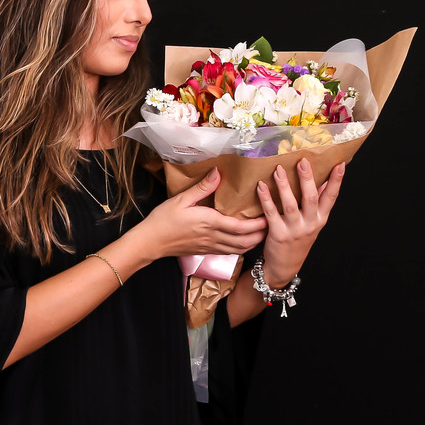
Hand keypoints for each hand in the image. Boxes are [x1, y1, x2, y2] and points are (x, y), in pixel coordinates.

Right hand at [137, 167, 268, 258]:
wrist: (151, 242)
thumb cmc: (164, 220)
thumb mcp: (181, 199)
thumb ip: (202, 187)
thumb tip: (218, 172)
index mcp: (209, 223)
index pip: (240, 227)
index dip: (258, 224)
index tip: (269, 215)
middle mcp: (213, 237)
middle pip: (245, 242)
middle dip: (261, 235)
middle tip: (273, 224)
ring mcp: (210, 247)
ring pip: (239, 249)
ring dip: (254, 243)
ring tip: (263, 232)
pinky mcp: (206, 251)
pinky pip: (230, 252)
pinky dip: (242, 247)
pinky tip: (244, 240)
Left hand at [255, 158, 345, 285]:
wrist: (284, 267)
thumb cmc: (298, 241)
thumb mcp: (313, 224)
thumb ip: (318, 204)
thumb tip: (324, 181)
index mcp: (320, 219)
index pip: (331, 198)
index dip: (336, 181)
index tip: (340, 164)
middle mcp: (310, 224)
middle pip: (311, 198)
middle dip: (308, 179)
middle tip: (303, 161)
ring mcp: (294, 230)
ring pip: (290, 205)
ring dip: (284, 186)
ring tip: (279, 169)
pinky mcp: (278, 234)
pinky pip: (271, 213)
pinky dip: (266, 198)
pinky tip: (261, 186)